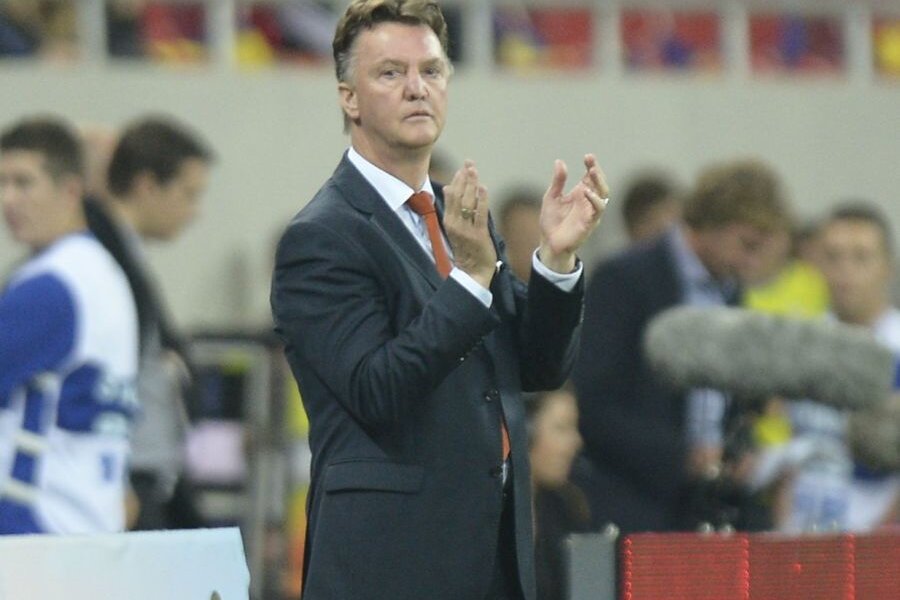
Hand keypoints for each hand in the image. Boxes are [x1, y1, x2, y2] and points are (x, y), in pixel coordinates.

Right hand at [442, 160, 497, 287]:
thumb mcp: (455, 227)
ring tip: (474, 170)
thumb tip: (449, 188)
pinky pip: (479, 214)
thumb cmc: (467, 248)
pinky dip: (481, 199)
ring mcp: (466, 229)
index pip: (450, 196)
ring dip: (471, 184)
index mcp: (448, 221)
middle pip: (458, 196)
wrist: (473, 271)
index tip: (462, 168)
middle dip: (464, 178)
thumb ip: (453, 208)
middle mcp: (454, 224)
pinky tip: (483, 188)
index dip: (456, 180)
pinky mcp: (478, 235)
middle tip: (469, 163)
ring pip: (467, 202)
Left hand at [538, 154, 608, 272]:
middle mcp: (588, 200)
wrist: (550, 242)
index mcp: (580, 193)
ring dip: (599, 182)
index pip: (590, 176)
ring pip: (604, 194)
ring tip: (592, 171)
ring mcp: (590, 211)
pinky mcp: (590, 222)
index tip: (588, 157)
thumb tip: (559, 162)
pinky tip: (587, 192)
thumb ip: (558, 181)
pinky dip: (595, 199)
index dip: (591, 165)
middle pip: (599, 183)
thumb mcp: (551, 197)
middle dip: (597, 171)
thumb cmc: (551, 221)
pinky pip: (598, 209)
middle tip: (591, 162)